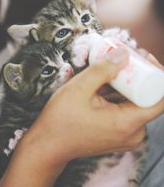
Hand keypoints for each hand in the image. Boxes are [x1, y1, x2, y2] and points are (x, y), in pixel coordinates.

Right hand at [0, 47, 163, 186]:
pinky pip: (127, 110)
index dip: (157, 74)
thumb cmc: (60, 120)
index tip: (144, 58)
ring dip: (128, 83)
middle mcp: (132, 133)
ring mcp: (126, 136)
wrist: (48, 145)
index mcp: (126, 124)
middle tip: (125, 57)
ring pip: (137, 103)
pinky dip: (120, 94)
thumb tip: (124, 54)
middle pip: (148, 98)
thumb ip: (102, 70)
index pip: (159, 99)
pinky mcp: (119, 134)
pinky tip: (106, 83)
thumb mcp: (79, 89)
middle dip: (139, 75)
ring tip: (113, 67)